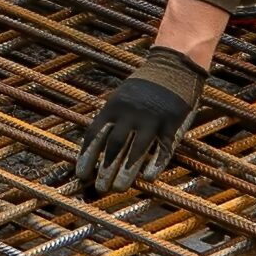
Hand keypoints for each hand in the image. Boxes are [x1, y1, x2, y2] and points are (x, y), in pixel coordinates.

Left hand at [72, 46, 207, 196]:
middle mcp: (130, 114)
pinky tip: (147, 178)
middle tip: (100, 188)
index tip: (81, 174)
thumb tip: (95, 144)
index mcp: (114, 107)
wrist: (174, 67)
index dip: (87, 157)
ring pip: (136, 151)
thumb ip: (111, 118)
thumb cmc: (144, 86)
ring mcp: (151, 120)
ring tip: (118, 188)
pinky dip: (154, 164)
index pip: (95, 136)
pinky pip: (162, 149)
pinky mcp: (172, 125)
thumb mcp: (121, 96)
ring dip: (125, 172)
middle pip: (114, 147)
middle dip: (105, 169)